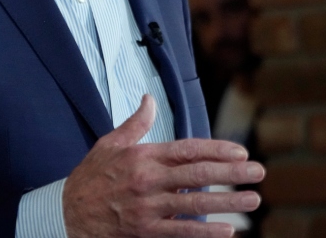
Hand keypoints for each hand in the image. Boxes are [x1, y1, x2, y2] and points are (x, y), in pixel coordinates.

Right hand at [63, 95, 264, 237]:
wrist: (67, 211)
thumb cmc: (91, 176)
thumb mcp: (109, 143)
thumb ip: (136, 123)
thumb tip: (149, 99)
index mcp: (142, 156)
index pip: (187, 150)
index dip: (216, 150)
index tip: (240, 151)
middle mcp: (147, 179)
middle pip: (197, 175)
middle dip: (231, 173)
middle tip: (258, 172)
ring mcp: (147, 206)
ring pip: (194, 203)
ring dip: (227, 202)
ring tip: (252, 200)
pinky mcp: (144, 230)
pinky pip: (180, 231)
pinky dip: (204, 231)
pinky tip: (227, 230)